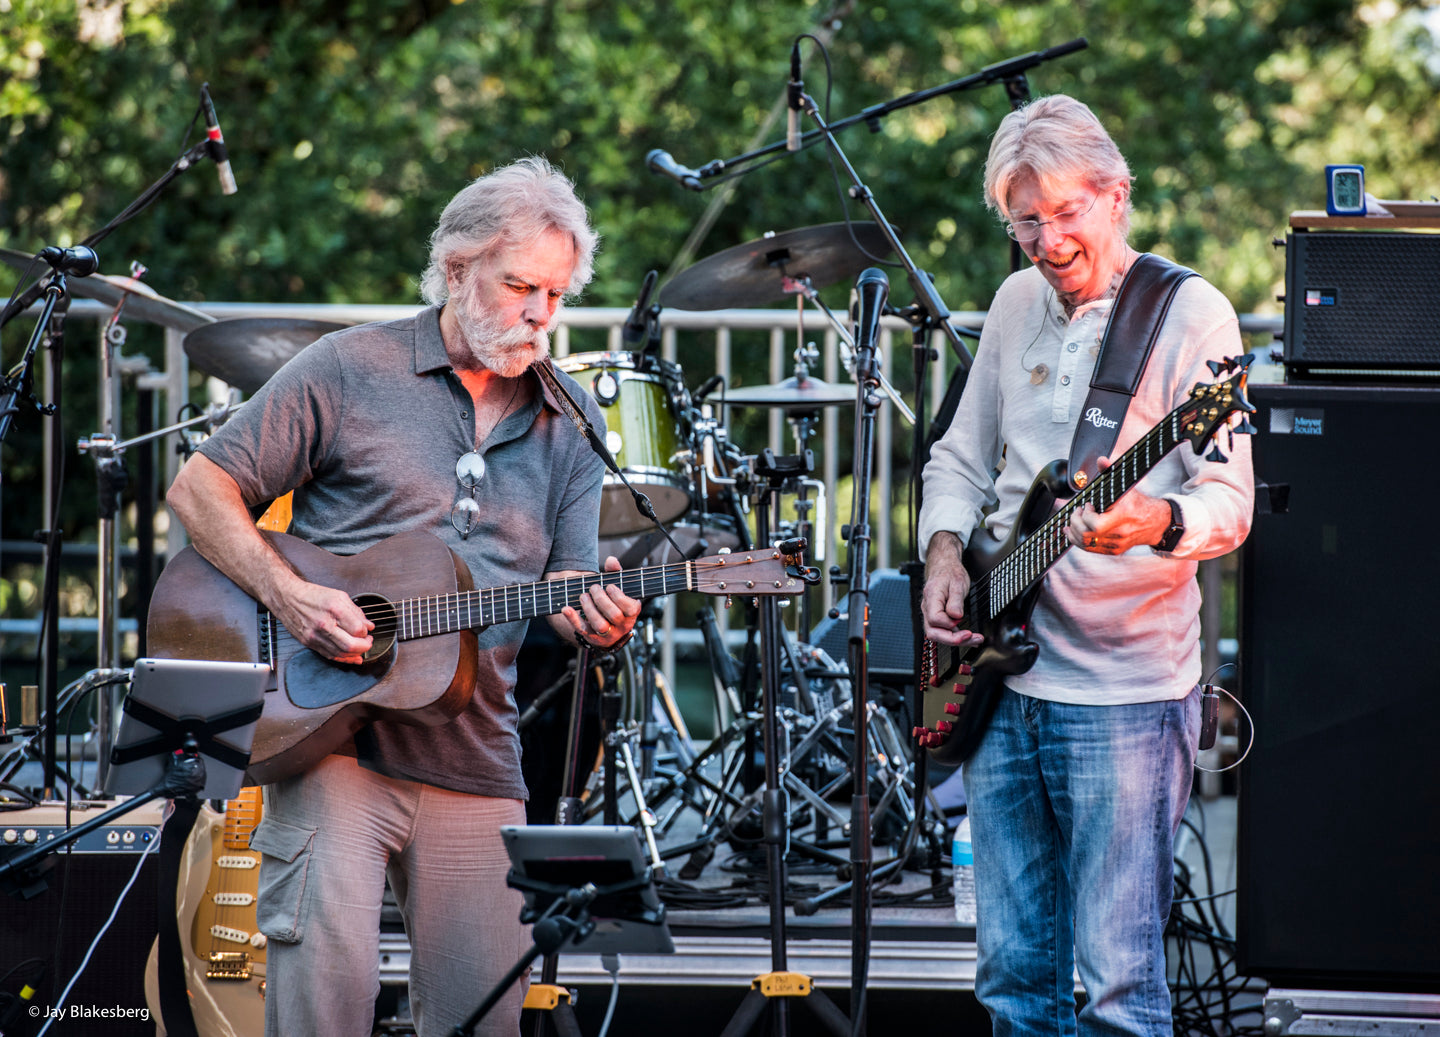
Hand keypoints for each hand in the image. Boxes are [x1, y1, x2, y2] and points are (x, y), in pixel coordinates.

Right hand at [274, 577, 373, 664]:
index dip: (366, 632)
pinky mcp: (309, 643)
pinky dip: (343, 658)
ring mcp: (315, 636)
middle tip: (368, 641)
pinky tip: (351, 657)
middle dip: (365, 646)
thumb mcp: (339, 596)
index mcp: (334, 609)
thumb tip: (368, 626)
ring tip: (361, 648)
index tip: (367, 630)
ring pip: (340, 654)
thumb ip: (356, 612)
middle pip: (350, 645)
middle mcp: (324, 624)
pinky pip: (329, 655)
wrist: (287, 598)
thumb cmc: (312, 595)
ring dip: (355, 654)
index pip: (358, 629)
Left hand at [561, 556, 640, 649]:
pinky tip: (566, 609)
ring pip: (600, 625)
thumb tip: (611, 560)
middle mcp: (622, 626)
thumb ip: (615, 573)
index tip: (609, 586)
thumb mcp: (617, 587)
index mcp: (632, 613)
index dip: (619, 596)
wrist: (607, 622)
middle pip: (614, 615)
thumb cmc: (613, 601)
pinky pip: (583, 630)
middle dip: (602, 599)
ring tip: (583, 596)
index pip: (630, 608)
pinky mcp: (592, 637)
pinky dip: (573, 619)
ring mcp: (608, 634)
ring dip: (589, 608)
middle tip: (594, 588)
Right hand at [921, 532, 984, 648]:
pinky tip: (970, 637)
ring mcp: (930, 613)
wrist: (943, 566)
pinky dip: (956, 636)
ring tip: (976, 639)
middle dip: (952, 639)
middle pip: (933, 632)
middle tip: (971, 637)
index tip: (962, 620)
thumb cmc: (950, 572)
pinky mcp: (936, 617)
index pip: (935, 619)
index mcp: (932, 597)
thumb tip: (956, 617)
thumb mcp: (957, 583)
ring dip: (956, 640)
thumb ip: (956, 601)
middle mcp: (927, 608)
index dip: (949, 624)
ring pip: (938, 634)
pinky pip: (943, 630)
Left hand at [1066, 458, 1171, 553]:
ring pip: (1086, 544)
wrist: (1156, 522)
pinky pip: (1090, 549)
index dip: (1086, 516)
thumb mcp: (1125, 486)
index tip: (1089, 504)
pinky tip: (1072, 531)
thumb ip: (1110, 472)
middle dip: (1076, 522)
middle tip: (1077, 511)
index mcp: (1123, 517)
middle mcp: (1120, 533)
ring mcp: (1117, 544)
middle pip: (1087, 536)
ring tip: (1073, 520)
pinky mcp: (1114, 550)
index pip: (1096, 525)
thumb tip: (1101, 460)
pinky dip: (1077, 540)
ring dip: (1073, 531)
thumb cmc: (1137, 502)